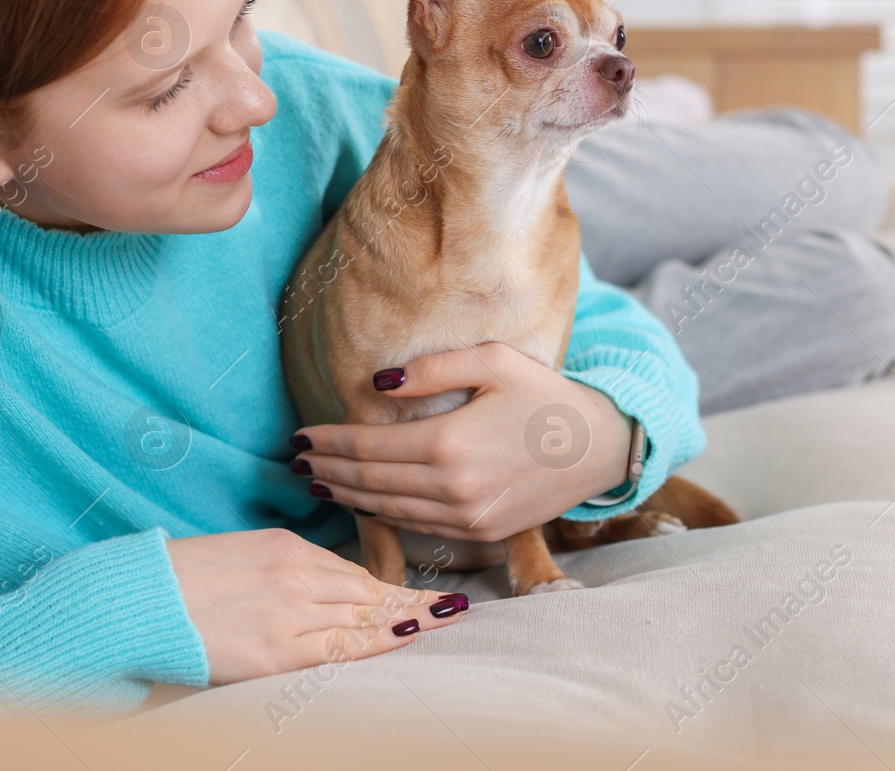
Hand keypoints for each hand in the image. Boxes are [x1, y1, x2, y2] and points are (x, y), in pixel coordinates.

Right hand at [166, 528, 468, 685]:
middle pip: (367, 591)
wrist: (141, 598)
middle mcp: (296, 573)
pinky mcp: (276, 650)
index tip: (422, 591)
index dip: (392, 583)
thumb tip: (320, 584)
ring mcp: (289, 612)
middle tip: (451, 607)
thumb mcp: (242, 555)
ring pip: (362, 615)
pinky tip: (406, 636)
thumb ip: (283, 566)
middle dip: (412, 600)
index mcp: (285, 547)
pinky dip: (377, 640)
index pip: (352, 570)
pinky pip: (339, 647)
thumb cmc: (183, 580)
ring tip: (442, 620)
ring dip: (406, 617)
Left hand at [291, 342, 632, 541]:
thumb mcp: (493, 361)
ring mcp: (466, 517)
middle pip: (369, 480)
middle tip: (296, 460)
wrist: (598, 448)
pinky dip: (382, 515)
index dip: (328, 441)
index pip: (368, 444)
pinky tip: (364, 503)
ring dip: (347, 495)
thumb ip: (431, 371)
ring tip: (318, 482)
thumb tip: (377, 384)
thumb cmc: (544, 395)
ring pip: (387, 510)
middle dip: (328, 469)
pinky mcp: (480, 533)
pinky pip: (416, 527)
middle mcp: (452, 487)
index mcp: (449, 442)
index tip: (299, 435)